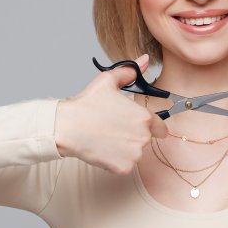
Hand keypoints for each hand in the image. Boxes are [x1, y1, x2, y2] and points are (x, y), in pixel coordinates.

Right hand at [54, 53, 167, 173]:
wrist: (66, 127)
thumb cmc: (86, 104)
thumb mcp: (108, 81)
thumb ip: (130, 71)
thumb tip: (145, 60)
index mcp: (144, 117)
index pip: (161, 128)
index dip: (151, 126)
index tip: (137, 125)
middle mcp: (143, 137)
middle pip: (146, 140)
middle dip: (134, 135)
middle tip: (113, 128)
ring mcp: (134, 154)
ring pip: (135, 153)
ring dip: (125, 148)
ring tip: (106, 137)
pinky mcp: (123, 168)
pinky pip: (124, 165)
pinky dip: (115, 160)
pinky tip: (102, 148)